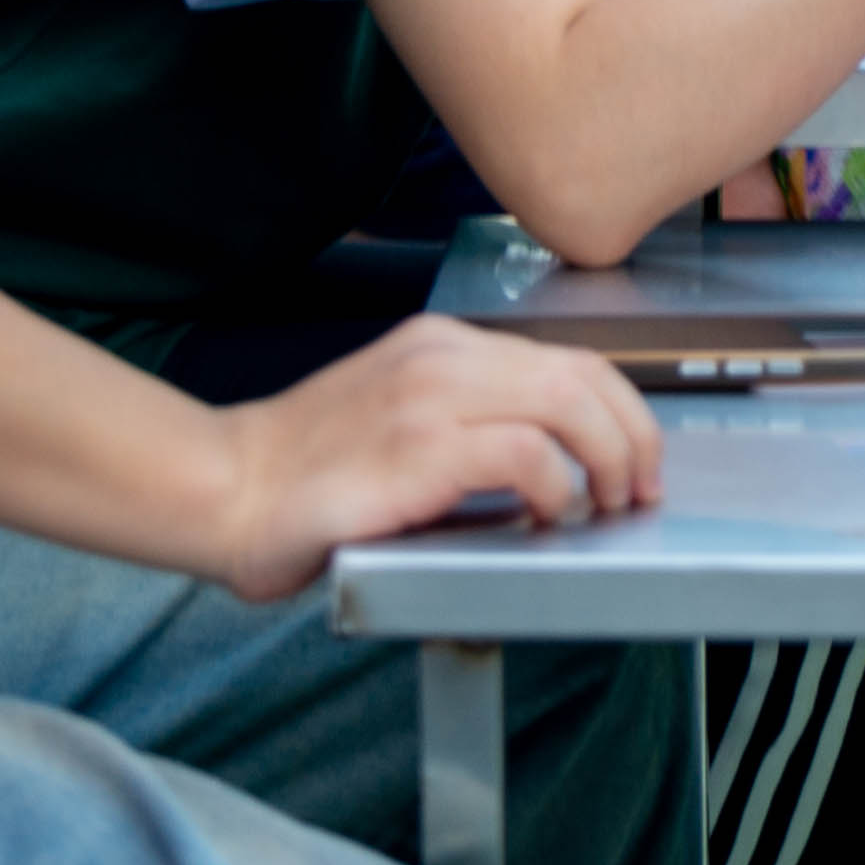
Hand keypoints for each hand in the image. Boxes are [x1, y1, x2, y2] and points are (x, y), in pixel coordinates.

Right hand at [208, 315, 661, 600]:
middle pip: (587, 374)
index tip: (636, 461)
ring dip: (609, 460)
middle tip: (638, 491)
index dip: (623, 411)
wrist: (226, 490)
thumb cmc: (308, 476)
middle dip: (635, 435)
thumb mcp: (402, 427)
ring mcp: (432, 397)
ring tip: (603, 507)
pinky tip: (545, 518)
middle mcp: (445, 357)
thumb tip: (554, 473)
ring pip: (570, 402)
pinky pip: (526, 454)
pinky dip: (555, 486)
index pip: (570, 359)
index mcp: (444, 346)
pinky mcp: (420, 449)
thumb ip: (471, 432)